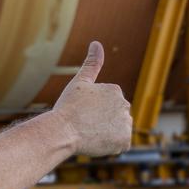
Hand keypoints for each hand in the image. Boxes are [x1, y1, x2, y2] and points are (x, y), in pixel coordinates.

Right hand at [52, 41, 132, 158]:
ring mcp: (126, 123)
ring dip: (106, 134)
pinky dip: (111, 145)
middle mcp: (125, 104)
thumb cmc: (68, 107)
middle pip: (113, 118)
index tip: (81, 113)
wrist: (63, 130)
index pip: (105, 106)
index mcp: (115, 90)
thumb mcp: (79, 82)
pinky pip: (120, 144)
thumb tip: (97, 43)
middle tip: (84, 124)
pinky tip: (97, 142)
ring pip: (117, 130)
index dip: (91, 112)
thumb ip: (92, 63)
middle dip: (101, 122)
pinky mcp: (125, 140)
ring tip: (89, 134)